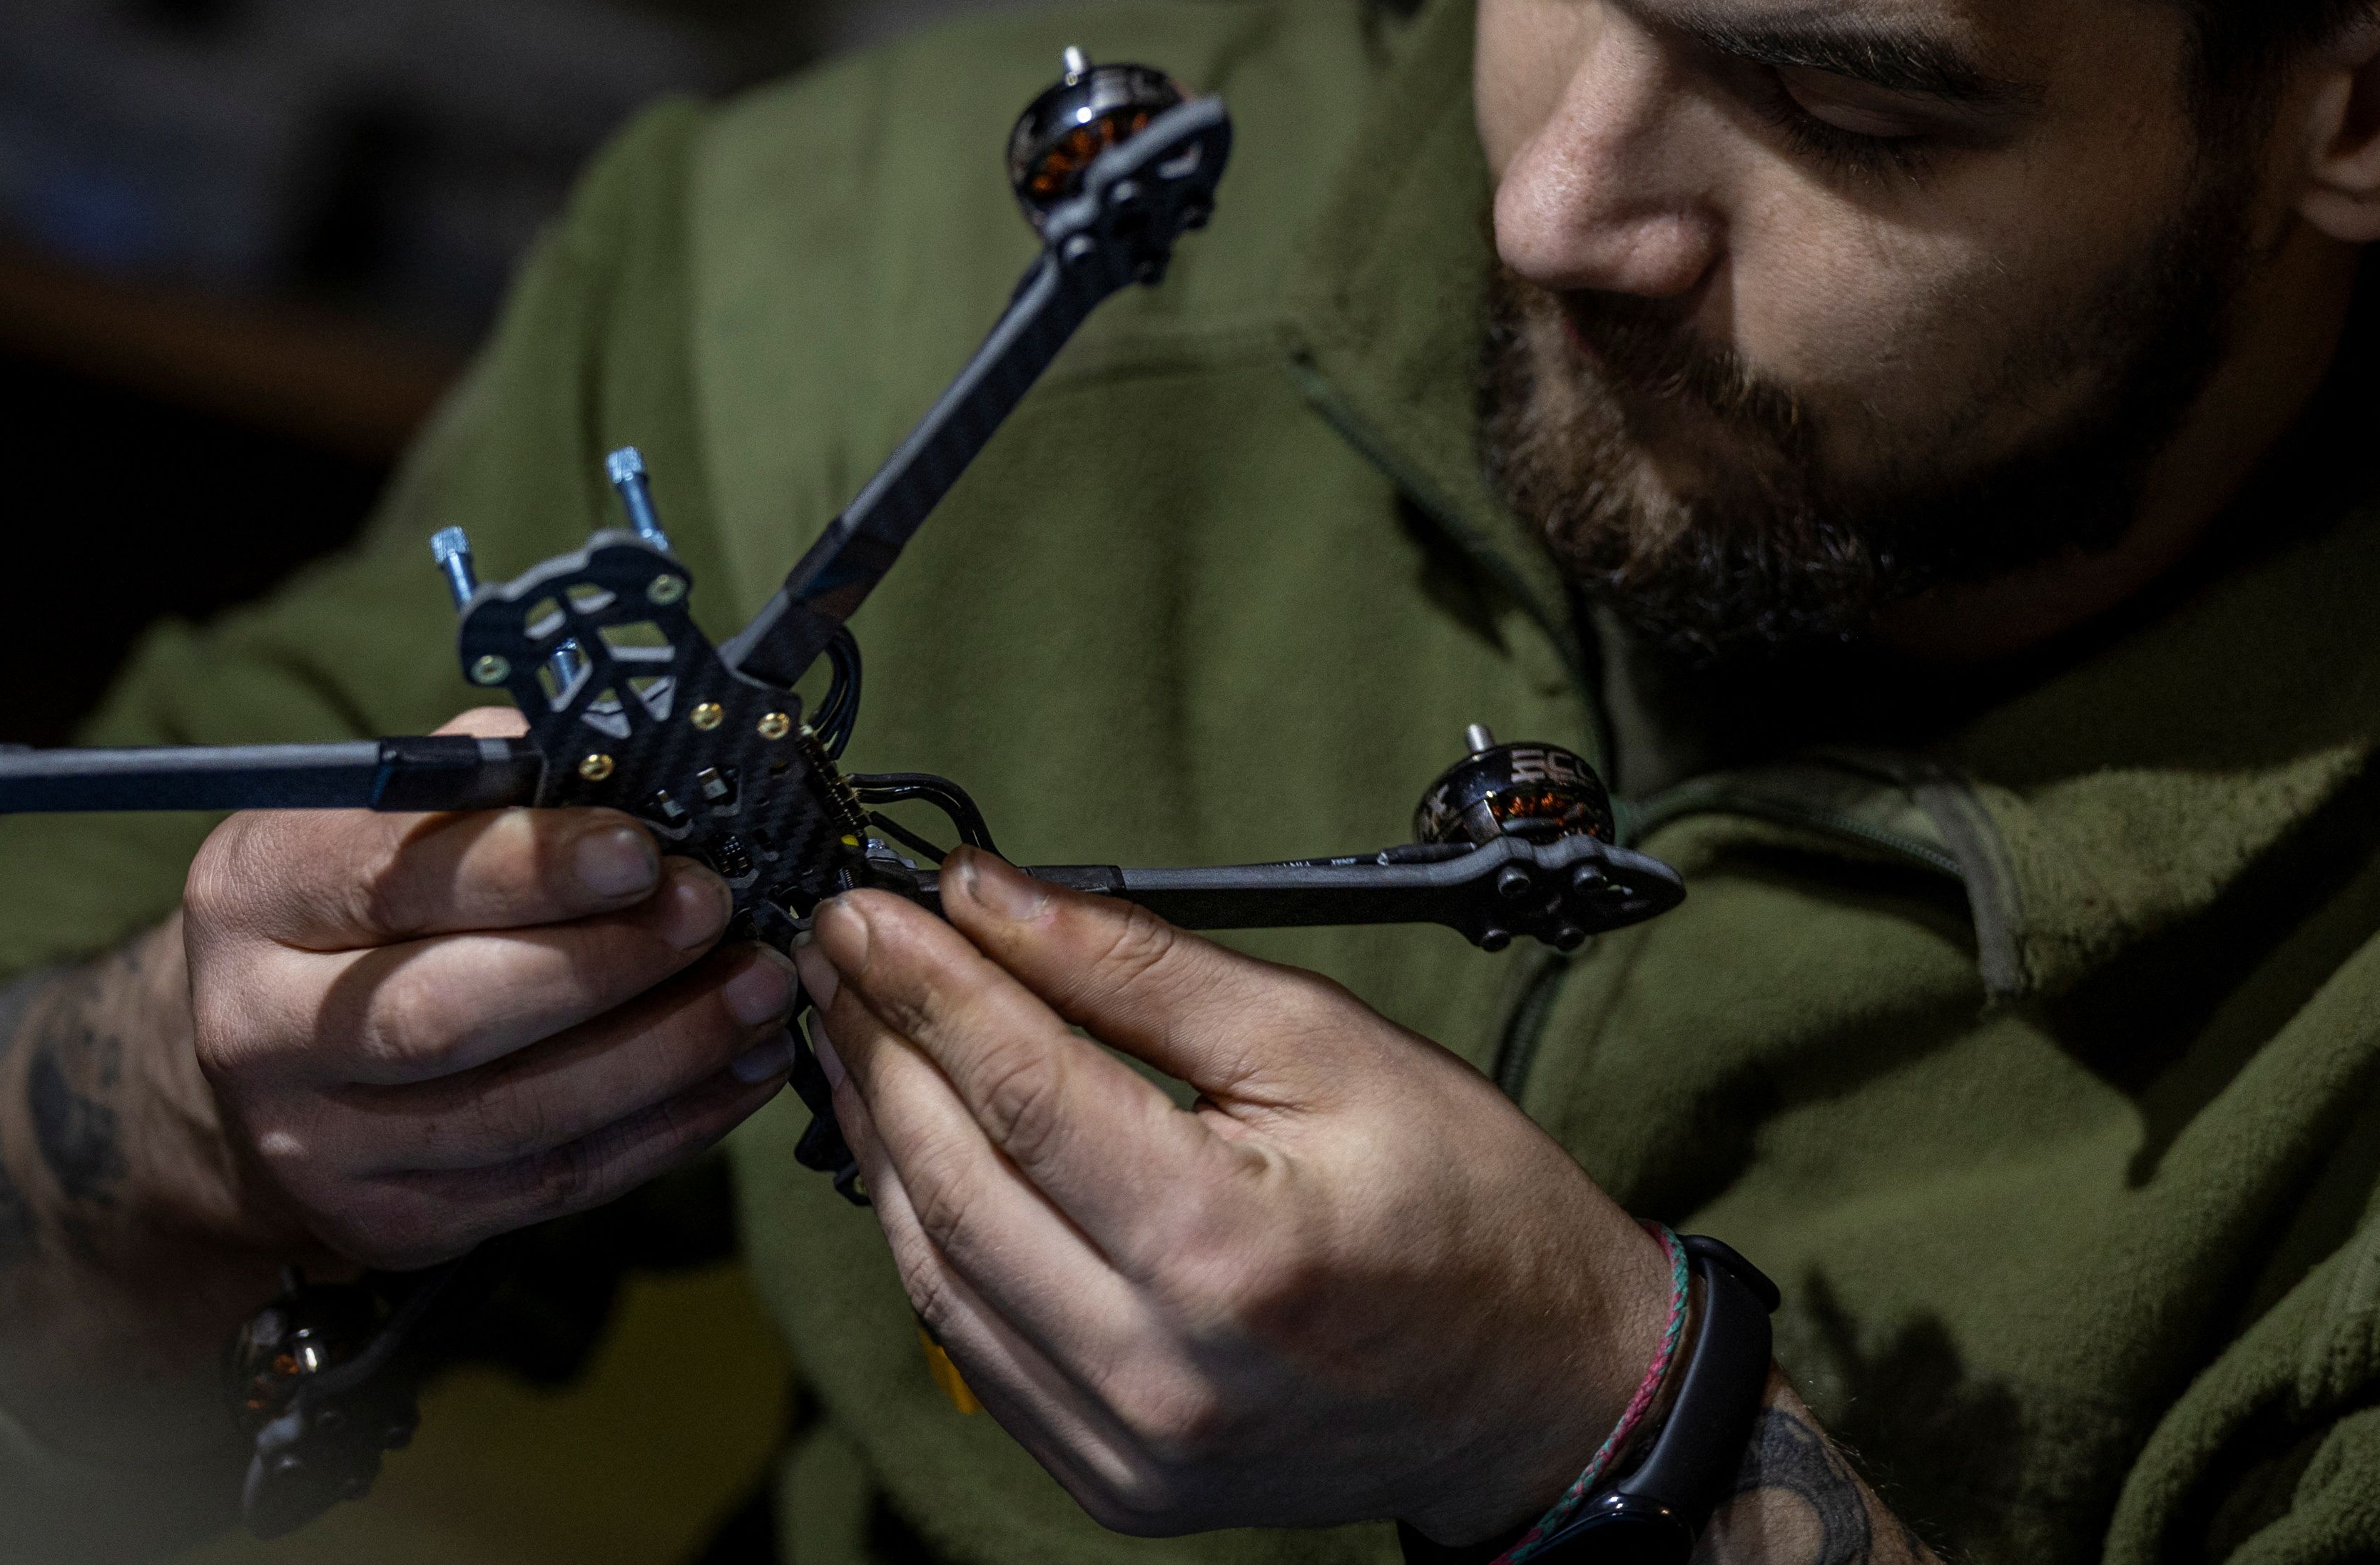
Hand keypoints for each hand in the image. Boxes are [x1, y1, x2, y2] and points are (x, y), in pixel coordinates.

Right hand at [179, 708, 799, 1266]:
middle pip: (445, 1014)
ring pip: (515, 1115)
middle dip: (603, 964)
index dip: (527, 865)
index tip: (641, 849)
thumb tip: (640, 760)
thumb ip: (491, 781)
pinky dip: (667, 1127)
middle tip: (715, 912)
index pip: (392, 878)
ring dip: (662, 1052)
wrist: (267, 1074)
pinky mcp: (396, 1224)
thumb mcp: (384, 819)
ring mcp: (322, 1147)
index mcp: (255, 893)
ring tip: (760, 991)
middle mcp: (261, 1030)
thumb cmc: (360, 910)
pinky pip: (554, 1183)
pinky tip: (741, 1069)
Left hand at [796, 851, 1678, 1542]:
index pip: (1019, 1087)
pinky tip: (913, 1148)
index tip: (867, 907)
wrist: (1535, 1385)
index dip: (925, 982)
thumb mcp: (1322, 1039)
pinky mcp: (1112, 1480)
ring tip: (857, 1032)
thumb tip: (990, 899)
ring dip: (880, 1137)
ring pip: (935, 1268)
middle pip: (953, 1178)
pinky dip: (928, 1232)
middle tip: (844, 953)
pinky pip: (970, 1344)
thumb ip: (1140, 968)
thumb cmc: (1461, 1203)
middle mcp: (1159, 1367)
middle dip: (882, 1046)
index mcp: (1225, 1246)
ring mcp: (1128, 1444)